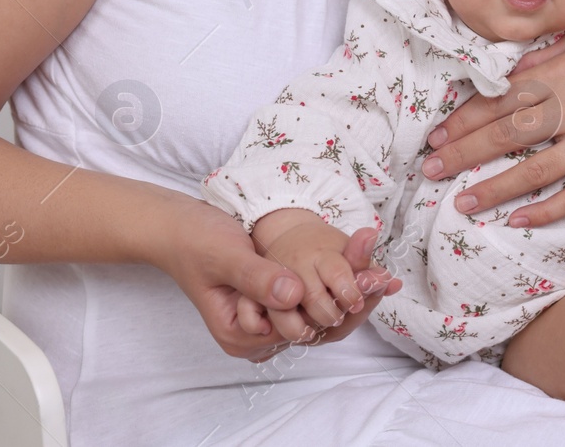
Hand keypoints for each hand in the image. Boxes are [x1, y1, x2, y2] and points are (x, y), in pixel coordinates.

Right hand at [153, 197, 394, 361]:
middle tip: (385, 275)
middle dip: (351, 301)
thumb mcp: (226, 256)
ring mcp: (266, 320)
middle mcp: (256, 338)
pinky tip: (359, 265)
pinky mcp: (274, 301)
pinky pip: (311, 297)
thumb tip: (292, 295)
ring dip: (347, 291)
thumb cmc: (196, 241)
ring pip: (318, 312)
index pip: (302, 331)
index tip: (373, 280)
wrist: (179, 227)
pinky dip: (334, 283)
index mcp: (241, 336)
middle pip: (315, 326)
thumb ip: (258, 277)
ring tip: (379, 270)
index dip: (340, 308)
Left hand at [419, 33, 564, 228]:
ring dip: (495, 187)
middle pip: (510, 133)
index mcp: (562, 74)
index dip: (465, 119)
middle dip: (465, 152)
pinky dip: (547, 208)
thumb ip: (542, 56)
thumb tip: (501, 71)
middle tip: (432, 170)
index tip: (437, 137)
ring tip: (462, 202)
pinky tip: (517, 218)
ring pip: (538, 169)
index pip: (502, 99)